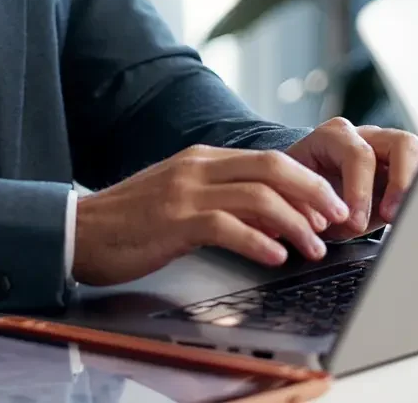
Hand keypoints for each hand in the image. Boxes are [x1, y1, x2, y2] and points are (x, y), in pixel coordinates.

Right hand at [72, 144, 352, 285]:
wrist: (79, 231)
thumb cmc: (131, 222)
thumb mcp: (182, 200)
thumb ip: (224, 202)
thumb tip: (275, 220)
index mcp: (201, 159)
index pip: (268, 160)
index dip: (308, 182)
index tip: (332, 206)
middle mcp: (197, 167)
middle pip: (272, 167)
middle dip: (314, 193)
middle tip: (338, 220)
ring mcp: (184, 191)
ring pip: (257, 196)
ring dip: (296, 223)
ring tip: (314, 248)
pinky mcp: (173, 220)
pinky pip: (226, 225)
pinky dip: (258, 241)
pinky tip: (275, 257)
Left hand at [285, 117, 417, 239]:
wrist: (302, 190)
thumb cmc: (300, 192)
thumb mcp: (298, 198)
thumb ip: (311, 207)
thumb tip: (334, 221)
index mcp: (333, 137)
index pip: (358, 154)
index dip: (360, 191)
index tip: (355, 222)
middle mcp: (365, 136)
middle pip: (402, 144)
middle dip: (401, 183)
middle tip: (390, 217)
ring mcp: (388, 148)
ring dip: (416, 188)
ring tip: (404, 218)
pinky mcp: (404, 167)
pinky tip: (415, 215)